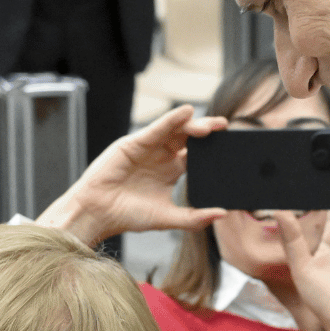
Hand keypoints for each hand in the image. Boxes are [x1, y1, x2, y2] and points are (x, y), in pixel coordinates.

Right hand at [35, 105, 228, 246]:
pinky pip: (156, 128)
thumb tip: (222, 214)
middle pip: (188, 138)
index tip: (231, 147)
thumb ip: (194, 217)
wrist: (98, 213)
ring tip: (211, 126)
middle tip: (225, 128)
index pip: (196, 155)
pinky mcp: (134, 142)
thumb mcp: (168, 218)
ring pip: (175, 130)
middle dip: (206, 132)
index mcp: (170, 171)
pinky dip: (171, 119)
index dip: (212, 149)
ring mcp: (148, 148)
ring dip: (193, 125)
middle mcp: (161, 156)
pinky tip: (185, 112)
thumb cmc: (128, 215)